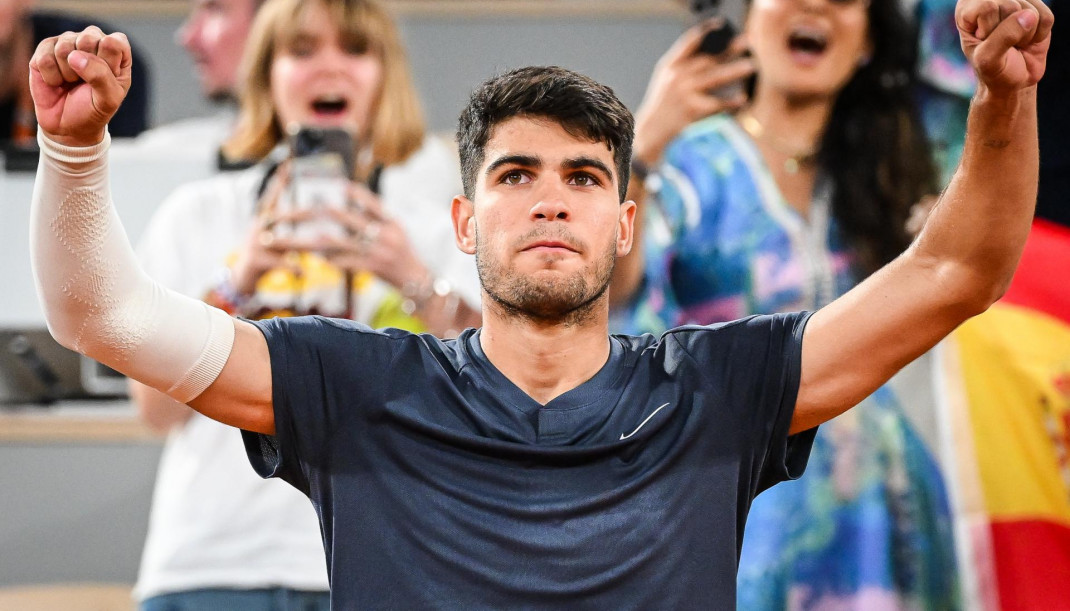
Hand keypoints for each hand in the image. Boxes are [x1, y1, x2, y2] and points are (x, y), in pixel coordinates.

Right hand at [29, 26, 131, 146]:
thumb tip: (74, 57)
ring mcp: (67, 42)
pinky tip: (56, 82)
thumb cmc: (93, 109)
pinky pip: (45, 58)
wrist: (67, 125)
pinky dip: (51, 77)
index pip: (114, 42)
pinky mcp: (44, 49)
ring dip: (68, 74)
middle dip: (86, 68)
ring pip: (64, 49)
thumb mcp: (108, 100)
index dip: (108, 63)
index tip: (107, 80)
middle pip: (88, 39)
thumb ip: (101, 77)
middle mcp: (91, 40)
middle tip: (86, 83)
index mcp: (116, 51)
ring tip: (71, 83)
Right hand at [231, 166, 322, 294]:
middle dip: (304, 213)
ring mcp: (255, 243)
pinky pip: (279, 263)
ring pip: (284, 241)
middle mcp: (258, 227)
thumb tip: (316, 223)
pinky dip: (293, 267)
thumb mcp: (276, 241)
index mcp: (263, 220)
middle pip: (283, 216)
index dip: (280, 182)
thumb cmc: (265, 256)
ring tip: (322, 244)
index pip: (272, 197)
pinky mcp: (256, 260)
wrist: (241, 277)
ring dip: (305, 244)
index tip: (288, 165)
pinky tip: (304, 272)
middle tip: (323, 209)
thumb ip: (290, 231)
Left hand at [322, 183, 427, 289]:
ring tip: (317, 236)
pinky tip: (325, 259)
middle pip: (359, 222)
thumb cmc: (402, 251)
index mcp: (393, 223)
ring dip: (332, 240)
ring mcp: (381, 252)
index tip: (343, 185)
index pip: (375, 205)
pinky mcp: (375, 267)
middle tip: (323, 208)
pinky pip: (352, 263)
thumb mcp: (397, 230)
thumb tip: (357, 201)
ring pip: (351, 244)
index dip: (359, 194)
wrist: (414, 278)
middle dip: (340, 215)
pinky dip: (338, 261)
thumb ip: (379, 217)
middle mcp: (388, 236)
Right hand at [633, 20, 753, 164]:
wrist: (651, 131)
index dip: (705, 31)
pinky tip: (743, 98)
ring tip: (751, 65)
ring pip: (715, 78)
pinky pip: (717, 104)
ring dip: (734, 71)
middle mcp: (677, 77)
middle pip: (707, 58)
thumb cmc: (663, 105)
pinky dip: (731, 101)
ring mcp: (684, 93)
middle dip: (728, 49)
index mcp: (670, 65)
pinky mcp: (692, 110)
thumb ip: (684, 66)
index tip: (721, 24)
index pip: (689, 42)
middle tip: (747, 42)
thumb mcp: (666, 80)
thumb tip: (715, 56)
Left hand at [957, 0, 1052, 94]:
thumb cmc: (994, 70)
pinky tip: (1028, 40)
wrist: (1014, 80)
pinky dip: (1039, 35)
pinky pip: (1046, 17)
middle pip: (1010, 6)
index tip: (983, 40)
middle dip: (1009, 32)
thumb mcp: (988, 60)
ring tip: (1014, 43)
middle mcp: (991, 0)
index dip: (990, 29)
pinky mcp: (1037, 8)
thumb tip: (1029, 16)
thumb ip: (1003, 37)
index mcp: (967, 9)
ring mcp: (1016, 1)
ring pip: (1030, 11)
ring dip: (1025, 35)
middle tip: (1002, 45)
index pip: (987, 7)